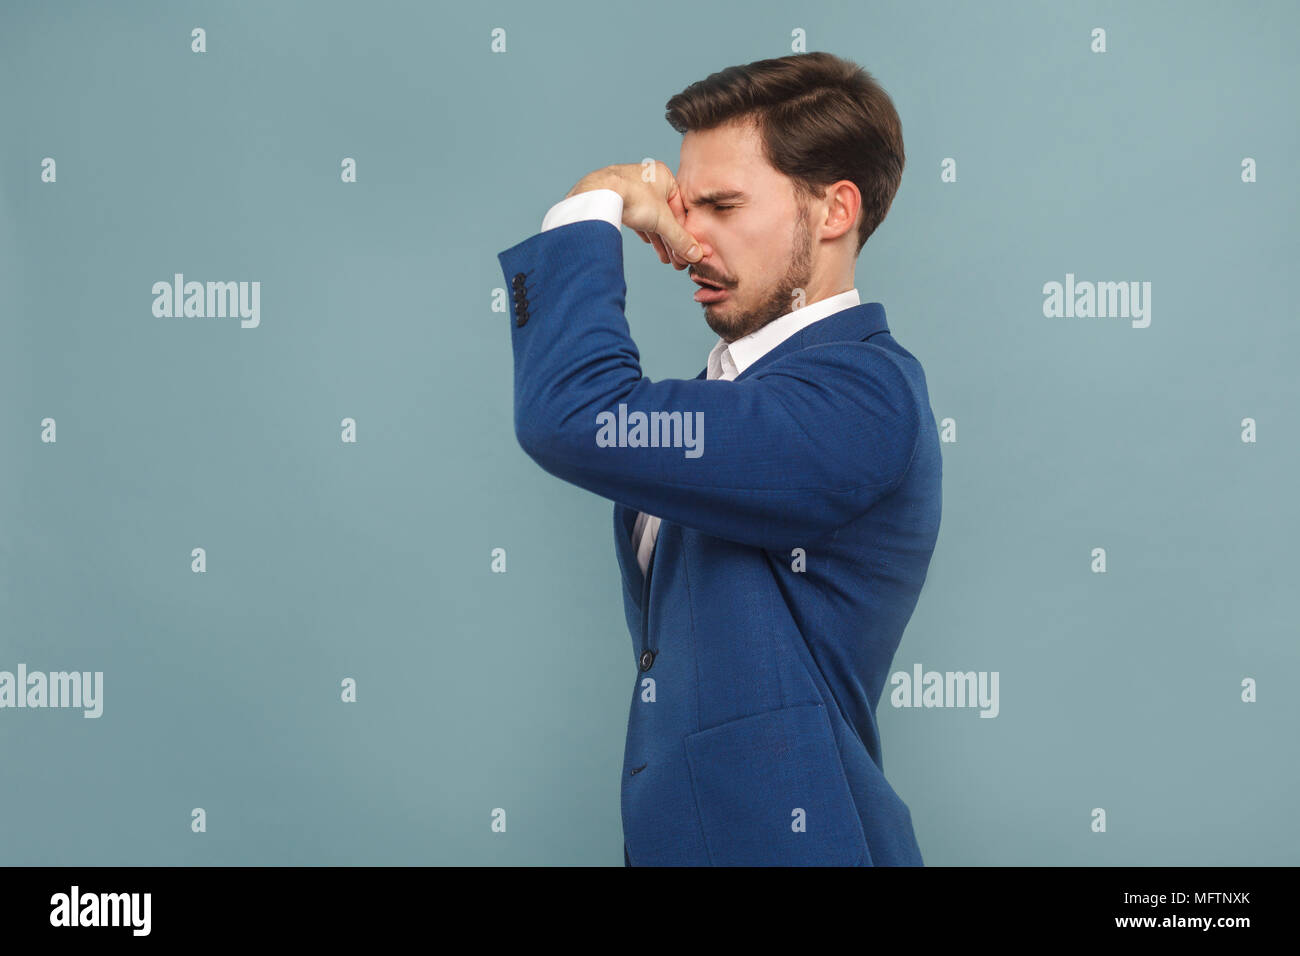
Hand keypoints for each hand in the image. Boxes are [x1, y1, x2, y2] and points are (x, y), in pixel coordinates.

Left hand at [566, 162, 701, 268]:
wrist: (598, 194)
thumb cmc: (633, 197)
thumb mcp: (663, 221)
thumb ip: (680, 239)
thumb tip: (695, 255)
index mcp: (664, 176)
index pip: (680, 208)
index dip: (685, 232)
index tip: (688, 250)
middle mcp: (648, 179)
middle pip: (666, 215)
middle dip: (672, 240)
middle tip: (677, 260)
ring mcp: (631, 187)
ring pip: (651, 217)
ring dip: (659, 240)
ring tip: (665, 259)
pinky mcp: (617, 197)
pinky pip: (636, 216)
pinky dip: (643, 231)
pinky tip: (647, 243)